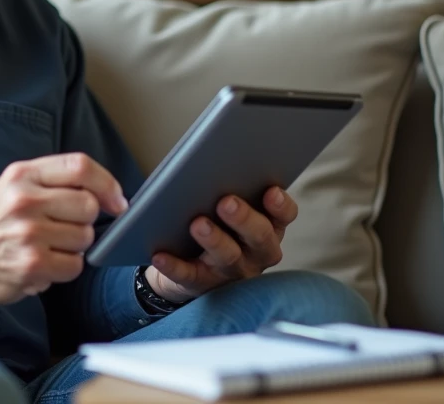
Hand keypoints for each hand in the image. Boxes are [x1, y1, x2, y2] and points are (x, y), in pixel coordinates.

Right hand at [0, 152, 127, 304]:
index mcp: (23, 174)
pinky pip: (74, 266)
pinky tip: (44, 263)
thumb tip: (109, 195)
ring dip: (74, 246)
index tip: (117, 201)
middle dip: (84, 220)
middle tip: (64, 227)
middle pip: (88, 205)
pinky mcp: (31, 265)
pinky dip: (64, 268)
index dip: (107, 183)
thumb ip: (55, 181)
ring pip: (84, 238)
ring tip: (48, 245)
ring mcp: (28, 234)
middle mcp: (24, 200)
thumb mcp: (15, 185)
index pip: (80, 167)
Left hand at [145, 186, 297, 302]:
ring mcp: (231, 271)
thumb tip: (217, 160)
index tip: (271, 191)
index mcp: (268, 227)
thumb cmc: (215, 221)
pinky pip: (188, 275)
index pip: (284, 217)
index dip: (281, 206)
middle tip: (227, 202)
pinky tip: (159, 255)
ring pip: (228, 257)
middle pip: (259, 237)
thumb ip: (232, 187)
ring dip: (214, 240)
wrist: (188, 263)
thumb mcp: (228, 206)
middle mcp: (256, 252)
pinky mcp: (201, 283)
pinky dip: (174, 266)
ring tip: (198, 224)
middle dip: (244, 218)